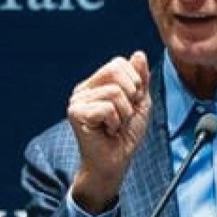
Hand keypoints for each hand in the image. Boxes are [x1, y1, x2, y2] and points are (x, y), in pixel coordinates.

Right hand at [67, 51, 151, 212]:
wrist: (116, 162)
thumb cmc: (126, 134)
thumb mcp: (140, 102)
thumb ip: (140, 79)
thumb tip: (138, 54)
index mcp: (97, 83)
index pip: (119, 63)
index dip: (135, 82)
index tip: (132, 103)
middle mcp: (83, 89)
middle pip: (115, 71)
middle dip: (131, 95)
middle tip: (124, 115)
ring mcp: (77, 100)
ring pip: (114, 92)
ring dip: (124, 113)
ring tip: (115, 125)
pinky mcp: (75, 114)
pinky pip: (107, 108)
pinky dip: (115, 122)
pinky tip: (107, 131)